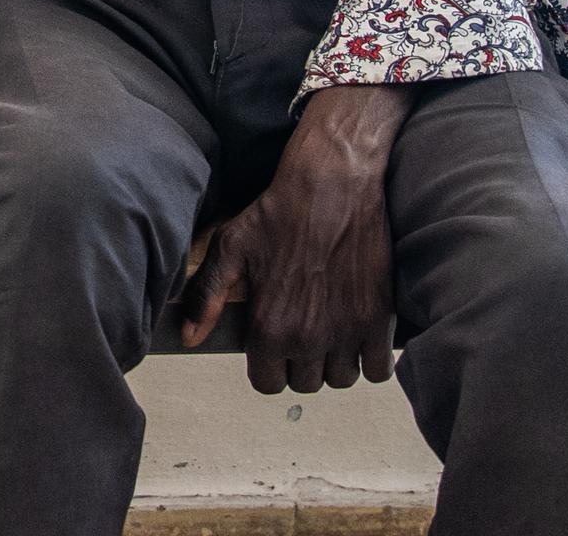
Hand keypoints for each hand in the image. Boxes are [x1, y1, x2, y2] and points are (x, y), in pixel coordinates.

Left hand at [182, 86, 411, 393]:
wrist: (333, 184)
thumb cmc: (278, 212)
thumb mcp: (231, 246)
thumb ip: (207, 296)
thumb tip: (188, 337)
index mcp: (270, 327)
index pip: (266, 383)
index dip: (266, 363)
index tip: (271, 339)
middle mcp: (309, 338)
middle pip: (304, 383)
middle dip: (298, 361)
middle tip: (300, 326)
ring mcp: (347, 332)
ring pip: (340, 379)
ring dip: (333, 361)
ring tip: (327, 328)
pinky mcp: (379, 320)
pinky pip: (377, 370)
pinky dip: (369, 358)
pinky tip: (356, 331)